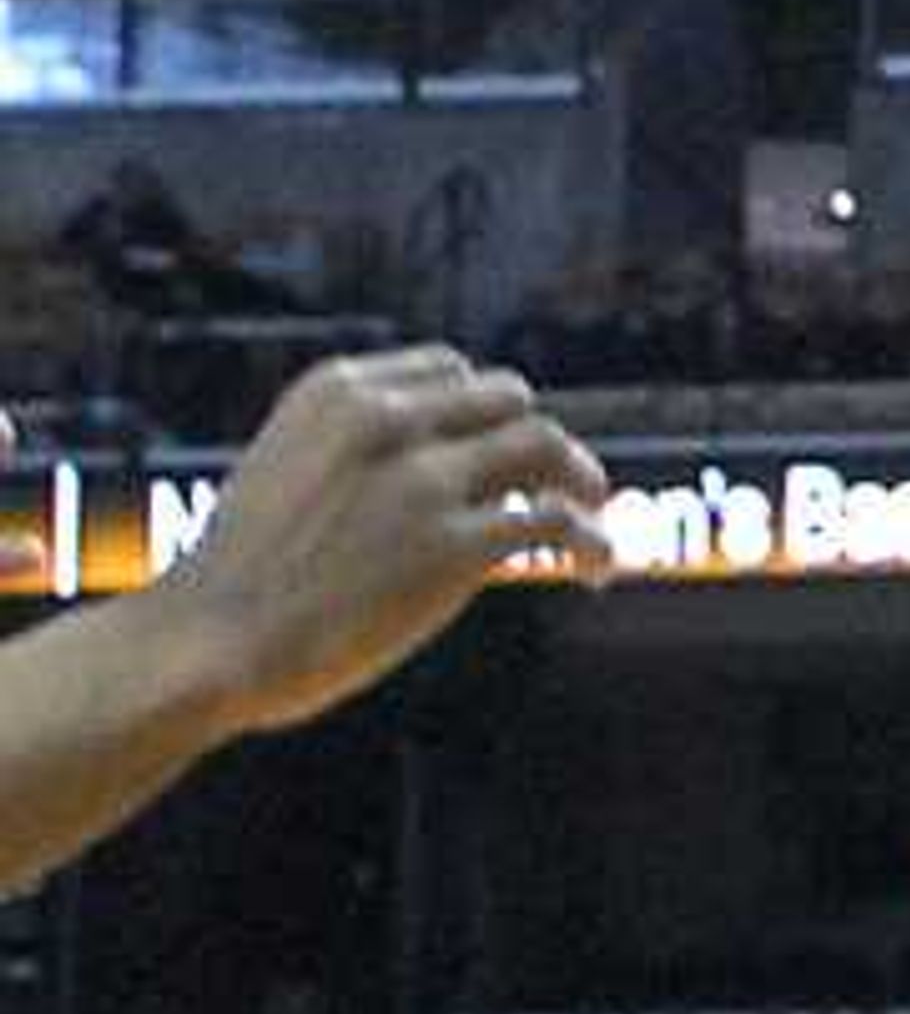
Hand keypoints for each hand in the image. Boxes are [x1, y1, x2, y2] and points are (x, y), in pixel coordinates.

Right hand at [170, 350, 613, 741]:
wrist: (208, 643)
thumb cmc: (235, 580)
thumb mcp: (282, 475)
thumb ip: (346, 456)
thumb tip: (415, 475)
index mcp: (337, 391)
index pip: (449, 370)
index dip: (485, 411)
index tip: (500, 449)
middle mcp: (387, 420)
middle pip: (507, 400)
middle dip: (536, 441)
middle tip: (561, 484)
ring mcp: (424, 479)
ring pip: (544, 446)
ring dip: (580, 479)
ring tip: (596, 516)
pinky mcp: (456, 546)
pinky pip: (555, 521)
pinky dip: (592, 539)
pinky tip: (597, 569)